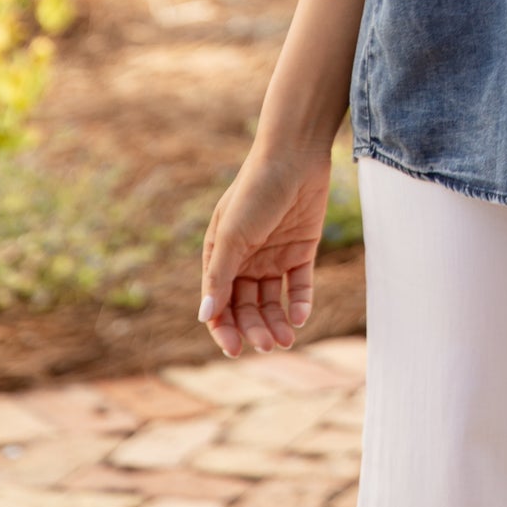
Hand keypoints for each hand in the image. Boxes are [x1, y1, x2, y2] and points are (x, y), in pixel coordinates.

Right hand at [198, 146, 333, 357]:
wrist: (295, 157)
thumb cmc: (255, 192)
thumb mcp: (233, 235)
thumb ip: (220, 277)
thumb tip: (204, 317)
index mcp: (221, 256)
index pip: (218, 303)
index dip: (223, 328)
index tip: (235, 349)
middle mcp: (246, 260)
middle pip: (246, 307)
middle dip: (254, 329)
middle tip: (266, 345)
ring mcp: (274, 256)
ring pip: (272, 302)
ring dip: (276, 323)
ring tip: (285, 340)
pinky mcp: (301, 251)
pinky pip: (299, 286)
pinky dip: (299, 304)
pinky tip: (299, 316)